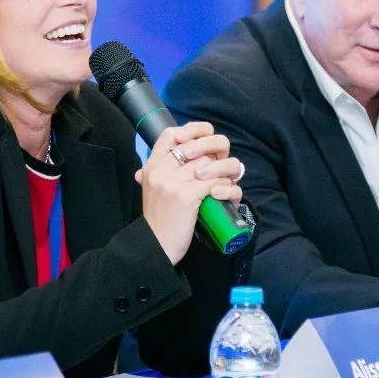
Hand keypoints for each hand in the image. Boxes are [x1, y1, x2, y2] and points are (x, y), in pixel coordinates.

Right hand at [135, 122, 243, 264]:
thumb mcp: (154, 189)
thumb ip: (164, 171)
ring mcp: (173, 182)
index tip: (206, 142)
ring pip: (209, 164)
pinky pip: (215, 182)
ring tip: (227, 182)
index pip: (171, 134)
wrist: (155, 246)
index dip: (193, 131)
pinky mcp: (186, 196)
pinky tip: (225, 194)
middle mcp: (160, 170)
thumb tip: (182, 152)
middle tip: (224, 169)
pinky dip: (225, 188)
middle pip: (197, 149)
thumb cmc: (160, 219)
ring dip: (225, 173)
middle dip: (217, 158)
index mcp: (151, 166)